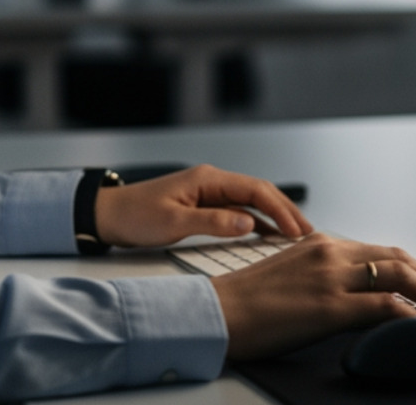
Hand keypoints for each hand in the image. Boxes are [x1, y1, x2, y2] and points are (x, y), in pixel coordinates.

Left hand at [92, 164, 311, 247]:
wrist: (109, 215)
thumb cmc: (135, 216)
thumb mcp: (173, 222)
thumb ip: (213, 222)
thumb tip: (248, 222)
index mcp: (207, 179)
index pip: (255, 189)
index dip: (281, 209)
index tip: (297, 229)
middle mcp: (212, 181)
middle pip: (260, 192)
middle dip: (286, 211)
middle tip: (307, 232)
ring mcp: (209, 192)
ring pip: (252, 201)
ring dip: (275, 216)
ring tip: (296, 235)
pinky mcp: (204, 204)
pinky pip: (239, 210)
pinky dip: (258, 221)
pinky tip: (269, 235)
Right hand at [210, 233, 415, 359]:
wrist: (219, 312)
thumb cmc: (247, 300)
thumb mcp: (291, 273)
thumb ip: (324, 274)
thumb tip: (353, 292)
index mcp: (321, 244)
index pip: (379, 250)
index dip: (411, 265)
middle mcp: (330, 253)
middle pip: (396, 258)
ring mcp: (332, 278)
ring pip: (397, 276)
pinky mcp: (330, 307)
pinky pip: (384, 306)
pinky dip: (409, 313)